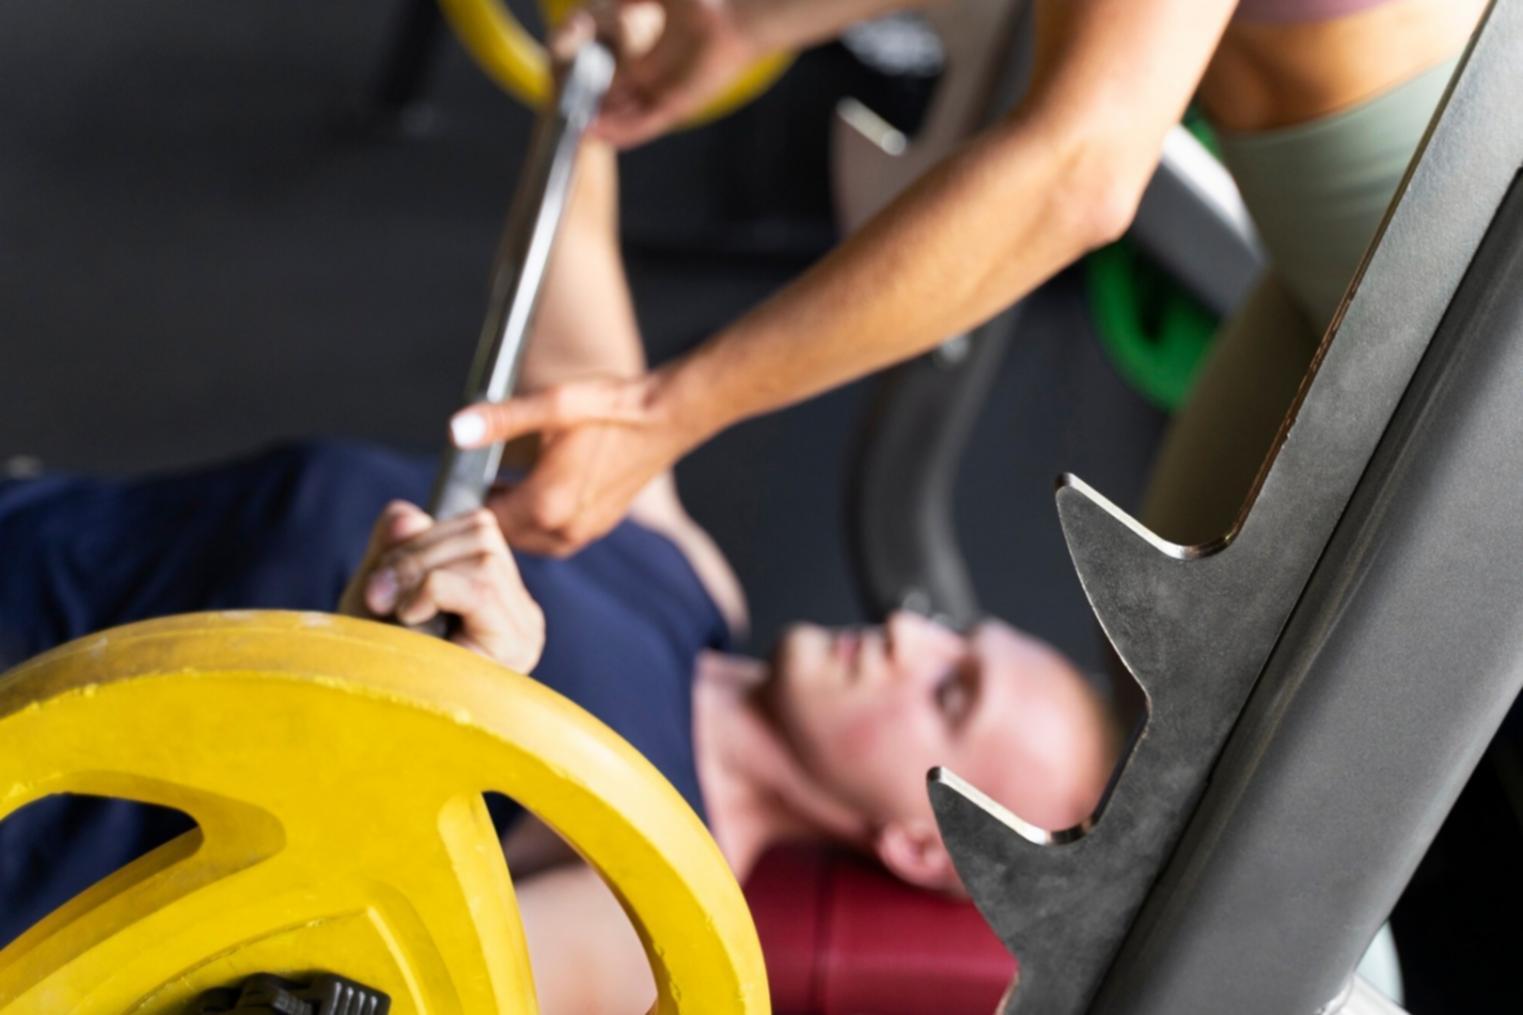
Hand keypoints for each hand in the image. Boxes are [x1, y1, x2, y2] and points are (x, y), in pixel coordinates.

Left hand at [339, 501, 545, 671]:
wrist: (370, 736)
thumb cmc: (372, 674)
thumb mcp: (373, 598)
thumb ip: (390, 550)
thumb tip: (407, 512)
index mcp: (494, 598)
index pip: (476, 529)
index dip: (421, 538)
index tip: (377, 585)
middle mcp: (519, 612)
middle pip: (481, 532)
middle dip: (417, 552)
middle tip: (377, 597)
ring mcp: (523, 628)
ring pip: (483, 552)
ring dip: (421, 572)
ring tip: (395, 615)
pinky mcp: (515, 645)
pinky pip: (478, 585)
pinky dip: (433, 588)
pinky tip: (411, 619)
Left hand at [449, 372, 697, 555]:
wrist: (668, 417)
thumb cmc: (612, 407)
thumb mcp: (553, 404)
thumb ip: (501, 420)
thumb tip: (455, 430)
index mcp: (547, 504)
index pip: (483, 522)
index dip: (463, 506)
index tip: (451, 484)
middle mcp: (565, 529)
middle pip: (503, 537)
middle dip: (486, 515)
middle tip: (469, 483)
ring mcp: (585, 532)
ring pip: (528, 540)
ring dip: (512, 520)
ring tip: (499, 487)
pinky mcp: (598, 526)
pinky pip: (553, 538)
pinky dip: (536, 522)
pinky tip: (532, 491)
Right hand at [562, 0, 760, 147]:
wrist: (731, 16)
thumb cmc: (694, 2)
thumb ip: (623, 1)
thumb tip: (590, 9)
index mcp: (650, 57)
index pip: (614, 77)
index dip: (591, 84)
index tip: (567, 85)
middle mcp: (656, 79)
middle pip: (617, 102)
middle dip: (593, 110)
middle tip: (565, 113)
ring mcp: (666, 94)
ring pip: (627, 118)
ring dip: (603, 127)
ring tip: (576, 131)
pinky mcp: (677, 106)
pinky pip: (644, 125)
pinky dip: (621, 133)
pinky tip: (599, 135)